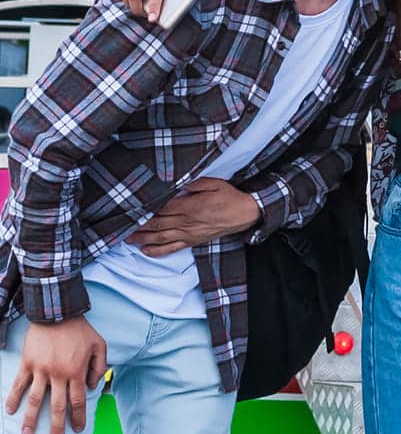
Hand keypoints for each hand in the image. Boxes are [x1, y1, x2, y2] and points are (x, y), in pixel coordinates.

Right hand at [5, 317, 106, 433]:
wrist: (58, 313)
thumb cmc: (81, 330)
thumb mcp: (100, 345)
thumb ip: (99, 367)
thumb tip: (92, 387)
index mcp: (77, 371)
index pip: (78, 401)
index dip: (78, 417)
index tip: (77, 429)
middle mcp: (59, 374)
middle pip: (58, 406)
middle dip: (57, 426)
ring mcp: (41, 370)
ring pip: (36, 400)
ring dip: (32, 418)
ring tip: (29, 433)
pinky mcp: (28, 364)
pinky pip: (19, 385)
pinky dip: (13, 398)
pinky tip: (10, 411)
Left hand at [131, 179, 261, 255]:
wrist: (245, 214)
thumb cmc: (230, 197)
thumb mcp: (215, 183)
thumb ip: (196, 183)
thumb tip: (179, 184)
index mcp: (190, 206)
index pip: (162, 208)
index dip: (146, 209)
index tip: (131, 208)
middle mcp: (186, 222)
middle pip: (157, 224)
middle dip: (138, 225)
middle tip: (122, 225)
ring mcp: (188, 233)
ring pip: (160, 237)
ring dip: (142, 238)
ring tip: (126, 238)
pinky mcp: (192, 241)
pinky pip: (172, 248)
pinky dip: (157, 250)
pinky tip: (145, 250)